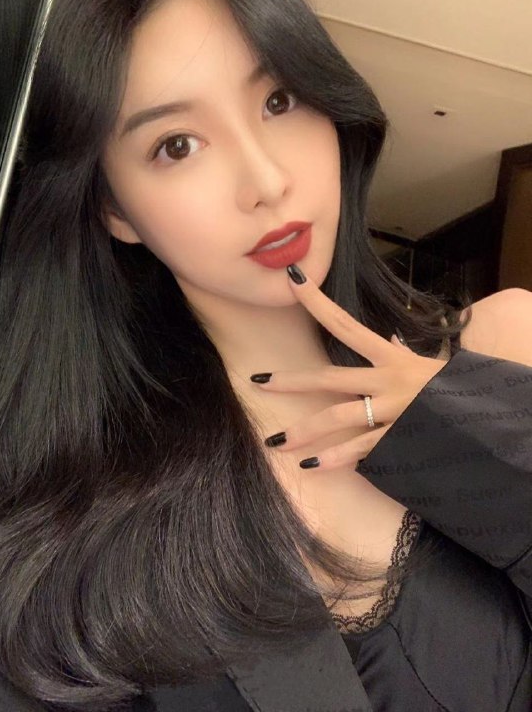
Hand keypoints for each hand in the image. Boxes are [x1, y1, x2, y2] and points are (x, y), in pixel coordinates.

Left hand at [252, 265, 447, 469]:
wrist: (486, 412)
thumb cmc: (450, 386)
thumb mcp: (423, 363)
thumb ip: (398, 354)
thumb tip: (388, 340)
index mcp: (392, 357)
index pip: (345, 324)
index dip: (318, 302)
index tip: (292, 280)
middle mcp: (389, 381)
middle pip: (330, 378)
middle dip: (292, 382)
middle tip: (259, 383)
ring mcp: (393, 411)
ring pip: (340, 419)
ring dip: (306, 432)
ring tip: (277, 442)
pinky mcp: (401, 438)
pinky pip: (364, 450)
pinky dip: (339, 459)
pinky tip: (314, 466)